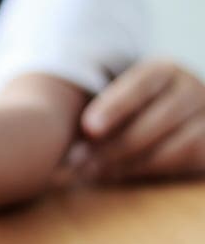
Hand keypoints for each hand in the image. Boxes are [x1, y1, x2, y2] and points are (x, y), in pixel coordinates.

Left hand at [79, 61, 204, 181]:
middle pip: (157, 118)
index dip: (115, 106)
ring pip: (175, 144)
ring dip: (132, 162)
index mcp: (164, 69)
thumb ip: (95, 113)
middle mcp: (192, 88)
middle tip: (80, 162)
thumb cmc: (127, 108)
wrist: (168, 119)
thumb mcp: (115, 98)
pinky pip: (187, 160)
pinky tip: (121, 174)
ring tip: (95, 172)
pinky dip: (150, 169)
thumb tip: (52, 130)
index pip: (141, 83)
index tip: (88, 128)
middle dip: (116, 144)